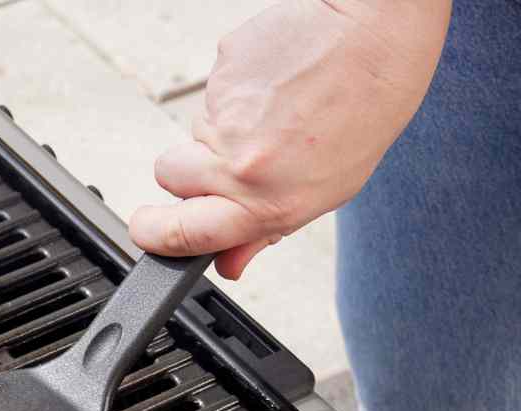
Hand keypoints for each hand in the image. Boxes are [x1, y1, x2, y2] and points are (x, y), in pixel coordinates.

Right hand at [130, 0, 450, 278]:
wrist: (376, 36)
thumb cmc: (364, 110)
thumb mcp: (327, 192)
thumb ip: (267, 230)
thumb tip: (230, 263)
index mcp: (267, 203)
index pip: (183, 233)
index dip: (153, 235)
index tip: (145, 230)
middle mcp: (242, 163)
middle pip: (169, 177)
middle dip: (184, 172)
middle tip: (224, 158)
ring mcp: (227, 115)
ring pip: (196, 131)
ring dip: (224, 127)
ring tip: (274, 112)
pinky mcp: (221, 71)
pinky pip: (213, 92)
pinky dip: (238, 91)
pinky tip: (275, 85)